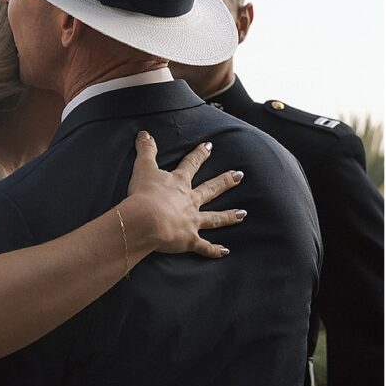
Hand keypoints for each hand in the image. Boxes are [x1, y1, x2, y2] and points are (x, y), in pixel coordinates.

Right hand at [126, 134, 244, 258]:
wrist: (146, 219)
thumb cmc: (144, 194)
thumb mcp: (143, 168)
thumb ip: (145, 150)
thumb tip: (144, 133)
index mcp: (179, 183)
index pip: (191, 164)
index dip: (200, 154)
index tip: (210, 146)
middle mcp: (190, 200)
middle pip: (210, 189)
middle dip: (225, 181)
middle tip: (239, 175)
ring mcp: (192, 221)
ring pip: (215, 217)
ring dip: (229, 216)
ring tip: (243, 214)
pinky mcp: (189, 240)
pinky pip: (204, 247)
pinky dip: (214, 250)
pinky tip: (225, 251)